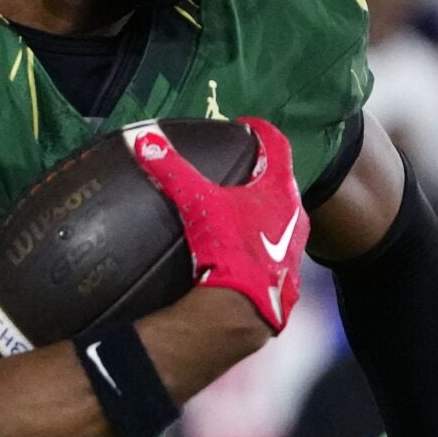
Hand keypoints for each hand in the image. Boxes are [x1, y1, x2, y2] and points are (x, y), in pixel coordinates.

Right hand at [127, 117, 308, 332]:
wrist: (244, 310)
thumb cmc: (228, 248)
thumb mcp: (197, 205)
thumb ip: (171, 169)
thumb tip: (141, 137)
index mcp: (280, 190)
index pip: (277, 145)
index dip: (261, 131)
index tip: (246, 126)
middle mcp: (296, 216)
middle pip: (282, 182)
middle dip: (263, 173)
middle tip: (243, 167)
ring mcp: (295, 250)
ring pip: (285, 218)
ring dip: (266, 210)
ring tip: (243, 209)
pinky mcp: (288, 279)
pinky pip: (279, 251)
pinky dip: (265, 244)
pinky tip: (245, 251)